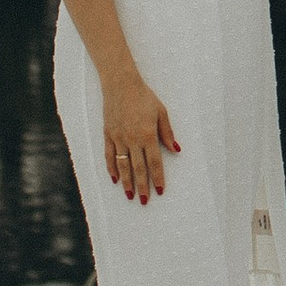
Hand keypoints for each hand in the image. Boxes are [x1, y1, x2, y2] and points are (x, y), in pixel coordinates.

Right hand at [103, 73, 179, 201]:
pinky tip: (115, 179)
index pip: (154, 162)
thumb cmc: (144, 97)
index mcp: (148, 134)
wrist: (121, 84)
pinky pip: (109, 156)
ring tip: (130, 196)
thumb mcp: (161, 112)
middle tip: (145, 201)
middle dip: (142, 186)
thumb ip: (168, 133)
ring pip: (123, 166)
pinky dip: (112, 169)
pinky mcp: (108, 135)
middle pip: (138, 168)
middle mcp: (132, 139)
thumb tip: (176, 150)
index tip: (160, 190)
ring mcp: (118, 138)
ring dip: (126, 182)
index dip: (158, 178)